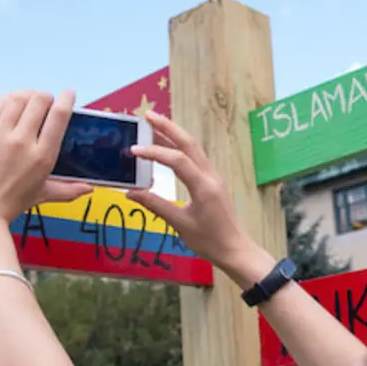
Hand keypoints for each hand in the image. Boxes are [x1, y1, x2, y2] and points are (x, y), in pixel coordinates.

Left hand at [0, 90, 93, 226]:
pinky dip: (6, 100)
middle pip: (39, 101)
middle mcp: (22, 141)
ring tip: (28, 99)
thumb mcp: (42, 195)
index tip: (69, 94)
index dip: (66, 99)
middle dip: (45, 96)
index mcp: (43, 156)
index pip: (59, 116)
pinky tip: (9, 104)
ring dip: (26, 94)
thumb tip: (89, 189)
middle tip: (45, 100)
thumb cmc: (9, 204)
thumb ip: (68, 190)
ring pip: (17, 99)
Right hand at [127, 110, 272, 285]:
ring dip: (174, 134)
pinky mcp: (213, 182)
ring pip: (193, 148)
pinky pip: (196, 157)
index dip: (155, 152)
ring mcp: (213, 177)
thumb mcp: (180, 225)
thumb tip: (131, 193)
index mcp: (203, 186)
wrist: (236, 250)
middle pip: (189, 143)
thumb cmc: (209, 241)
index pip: (177, 160)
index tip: (134, 151)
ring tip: (154, 125)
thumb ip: (156, 205)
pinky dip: (181, 148)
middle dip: (168, 127)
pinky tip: (169, 146)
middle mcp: (210, 176)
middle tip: (147, 115)